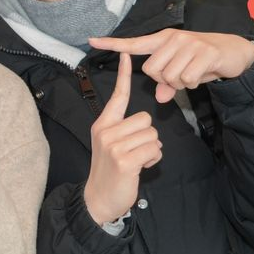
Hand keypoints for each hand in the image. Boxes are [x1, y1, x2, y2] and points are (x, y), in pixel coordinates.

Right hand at [82, 54, 162, 224]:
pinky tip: (140, 168)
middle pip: (145, 119)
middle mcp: (106, 131)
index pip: (117, 96)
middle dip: (148, 137)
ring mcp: (114, 145)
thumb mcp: (111, 145)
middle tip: (135, 152)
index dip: (123, 75)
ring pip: (152, 135)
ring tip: (136, 161)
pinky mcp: (124, 160)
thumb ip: (123, 130)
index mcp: (103, 124)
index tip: (126, 54)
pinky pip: (153, 149)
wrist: (99, 198)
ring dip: (151, 150)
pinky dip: (152, 160)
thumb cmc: (111, 171)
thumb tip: (143, 123)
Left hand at [90, 29, 253, 103]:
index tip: (91, 40)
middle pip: (153, 70)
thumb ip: (167, 84)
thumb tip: (159, 98)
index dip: (112, 44)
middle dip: (165, 80)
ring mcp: (189, 44)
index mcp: (163, 40)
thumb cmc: (203, 62)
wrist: (234, 51)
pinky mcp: (204, 53)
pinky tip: (202, 74)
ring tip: (194, 72)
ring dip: (181, 83)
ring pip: (170, 76)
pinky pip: (187, 80)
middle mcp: (173, 38)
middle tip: (182, 75)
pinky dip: (194, 84)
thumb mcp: (182, 72)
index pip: (134, 43)